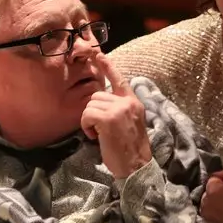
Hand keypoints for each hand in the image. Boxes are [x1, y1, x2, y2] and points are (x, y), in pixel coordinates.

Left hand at [81, 55, 152, 178]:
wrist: (136, 167)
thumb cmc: (130, 149)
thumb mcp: (131, 123)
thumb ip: (121, 109)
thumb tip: (103, 102)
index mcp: (134, 102)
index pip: (120, 79)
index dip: (108, 66)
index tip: (98, 54)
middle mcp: (128, 102)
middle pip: (97, 95)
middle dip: (94, 111)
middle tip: (100, 129)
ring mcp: (119, 110)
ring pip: (90, 105)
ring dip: (89, 120)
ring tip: (99, 134)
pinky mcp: (108, 119)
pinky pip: (87, 114)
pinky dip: (86, 126)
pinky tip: (95, 136)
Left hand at [201, 169, 222, 222]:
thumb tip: (218, 175)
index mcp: (212, 190)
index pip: (212, 180)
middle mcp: (205, 202)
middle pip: (209, 193)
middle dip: (217, 193)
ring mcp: (206, 216)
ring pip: (209, 205)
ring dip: (216, 205)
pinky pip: (211, 216)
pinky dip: (217, 215)